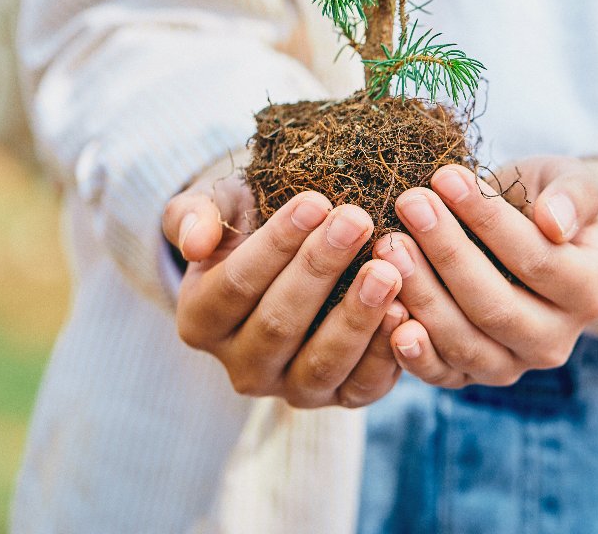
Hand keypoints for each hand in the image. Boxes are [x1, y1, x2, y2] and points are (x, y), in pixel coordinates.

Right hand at [161, 152, 406, 407]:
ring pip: (321, 363)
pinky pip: (363, 386)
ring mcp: (292, 389)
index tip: (315, 200)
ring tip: (386, 268)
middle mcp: (242, 367)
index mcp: (201, 321)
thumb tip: (195, 243)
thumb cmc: (252, 224)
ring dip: (355, 316)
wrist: (297, 258)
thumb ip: (192, 216)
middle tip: (356, 220)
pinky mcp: (342, 398)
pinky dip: (385, 352)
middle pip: (278, 324)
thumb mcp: (217, 208)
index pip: (235, 285)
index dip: (275, 245)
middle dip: (320, 269)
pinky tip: (405, 310)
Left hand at [373, 157, 597, 387]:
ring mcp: (514, 366)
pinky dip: (412, 351)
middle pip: (497, 307)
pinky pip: (442, 373)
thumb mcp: (567, 181)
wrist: (521, 236)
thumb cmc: (541, 200)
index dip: (488, 220)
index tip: (446, 176)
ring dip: (423, 296)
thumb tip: (555, 222)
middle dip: (448, 253)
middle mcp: (557, 341)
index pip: (536, 260)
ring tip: (390, 246)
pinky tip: (387, 314)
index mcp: (591, 293)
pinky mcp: (471, 379)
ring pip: (466, 344)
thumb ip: (573, 194)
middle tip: (410, 204)